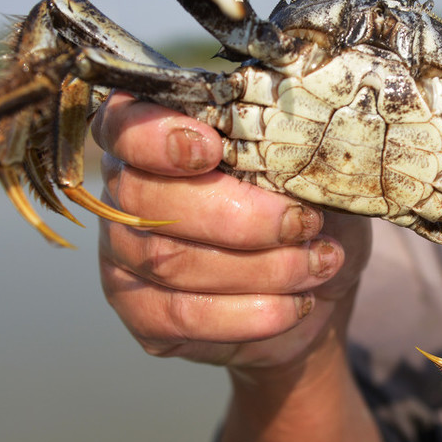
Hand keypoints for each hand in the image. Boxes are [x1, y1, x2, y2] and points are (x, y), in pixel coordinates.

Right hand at [91, 91, 372, 370]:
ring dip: (260, 268)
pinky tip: (298, 304)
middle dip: (238, 216)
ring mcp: (124, 256)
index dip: (155, 137)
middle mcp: (125, 192)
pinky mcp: (143, 313)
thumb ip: (284, 151)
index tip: (212, 148)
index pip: (123, 125)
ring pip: (170, 261)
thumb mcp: (306, 170)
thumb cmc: (306, 207)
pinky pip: (183, 316)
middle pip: (148, 200)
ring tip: (319, 263)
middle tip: (305, 222)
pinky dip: (250, 314)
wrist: (318, 283)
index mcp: (154, 138)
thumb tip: (293, 149)